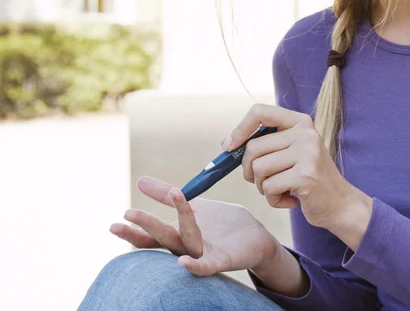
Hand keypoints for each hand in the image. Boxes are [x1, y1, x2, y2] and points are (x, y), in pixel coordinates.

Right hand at [110, 176, 281, 275]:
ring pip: (183, 243)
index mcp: (178, 233)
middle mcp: (187, 246)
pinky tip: (183, 263)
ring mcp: (204, 254)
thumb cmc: (222, 224)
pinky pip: (207, 265)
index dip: (135, 229)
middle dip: (146, 226)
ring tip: (149, 217)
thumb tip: (139, 181)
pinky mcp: (223, 260)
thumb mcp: (192, 206)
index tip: (116, 221)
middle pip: (163, 237)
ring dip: (167, 230)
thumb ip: (167, 196)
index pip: (152, 234)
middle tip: (128, 214)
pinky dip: (195, 265)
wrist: (255, 237)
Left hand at [223, 103, 372, 236]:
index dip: (240, 129)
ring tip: (281, 191)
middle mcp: (305, 133)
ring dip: (263, 188)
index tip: (229, 147)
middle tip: (263, 183)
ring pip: (258, 169)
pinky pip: (269, 187)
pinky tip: (290, 201)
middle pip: (253, 147)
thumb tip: (227, 145)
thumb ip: (267, 145)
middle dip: (249, 171)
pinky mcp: (306, 175)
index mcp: (300, 122)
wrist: (340, 204)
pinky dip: (273, 200)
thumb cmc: (309, 180)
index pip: (260, 112)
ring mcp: (307, 153)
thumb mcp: (292, 153)